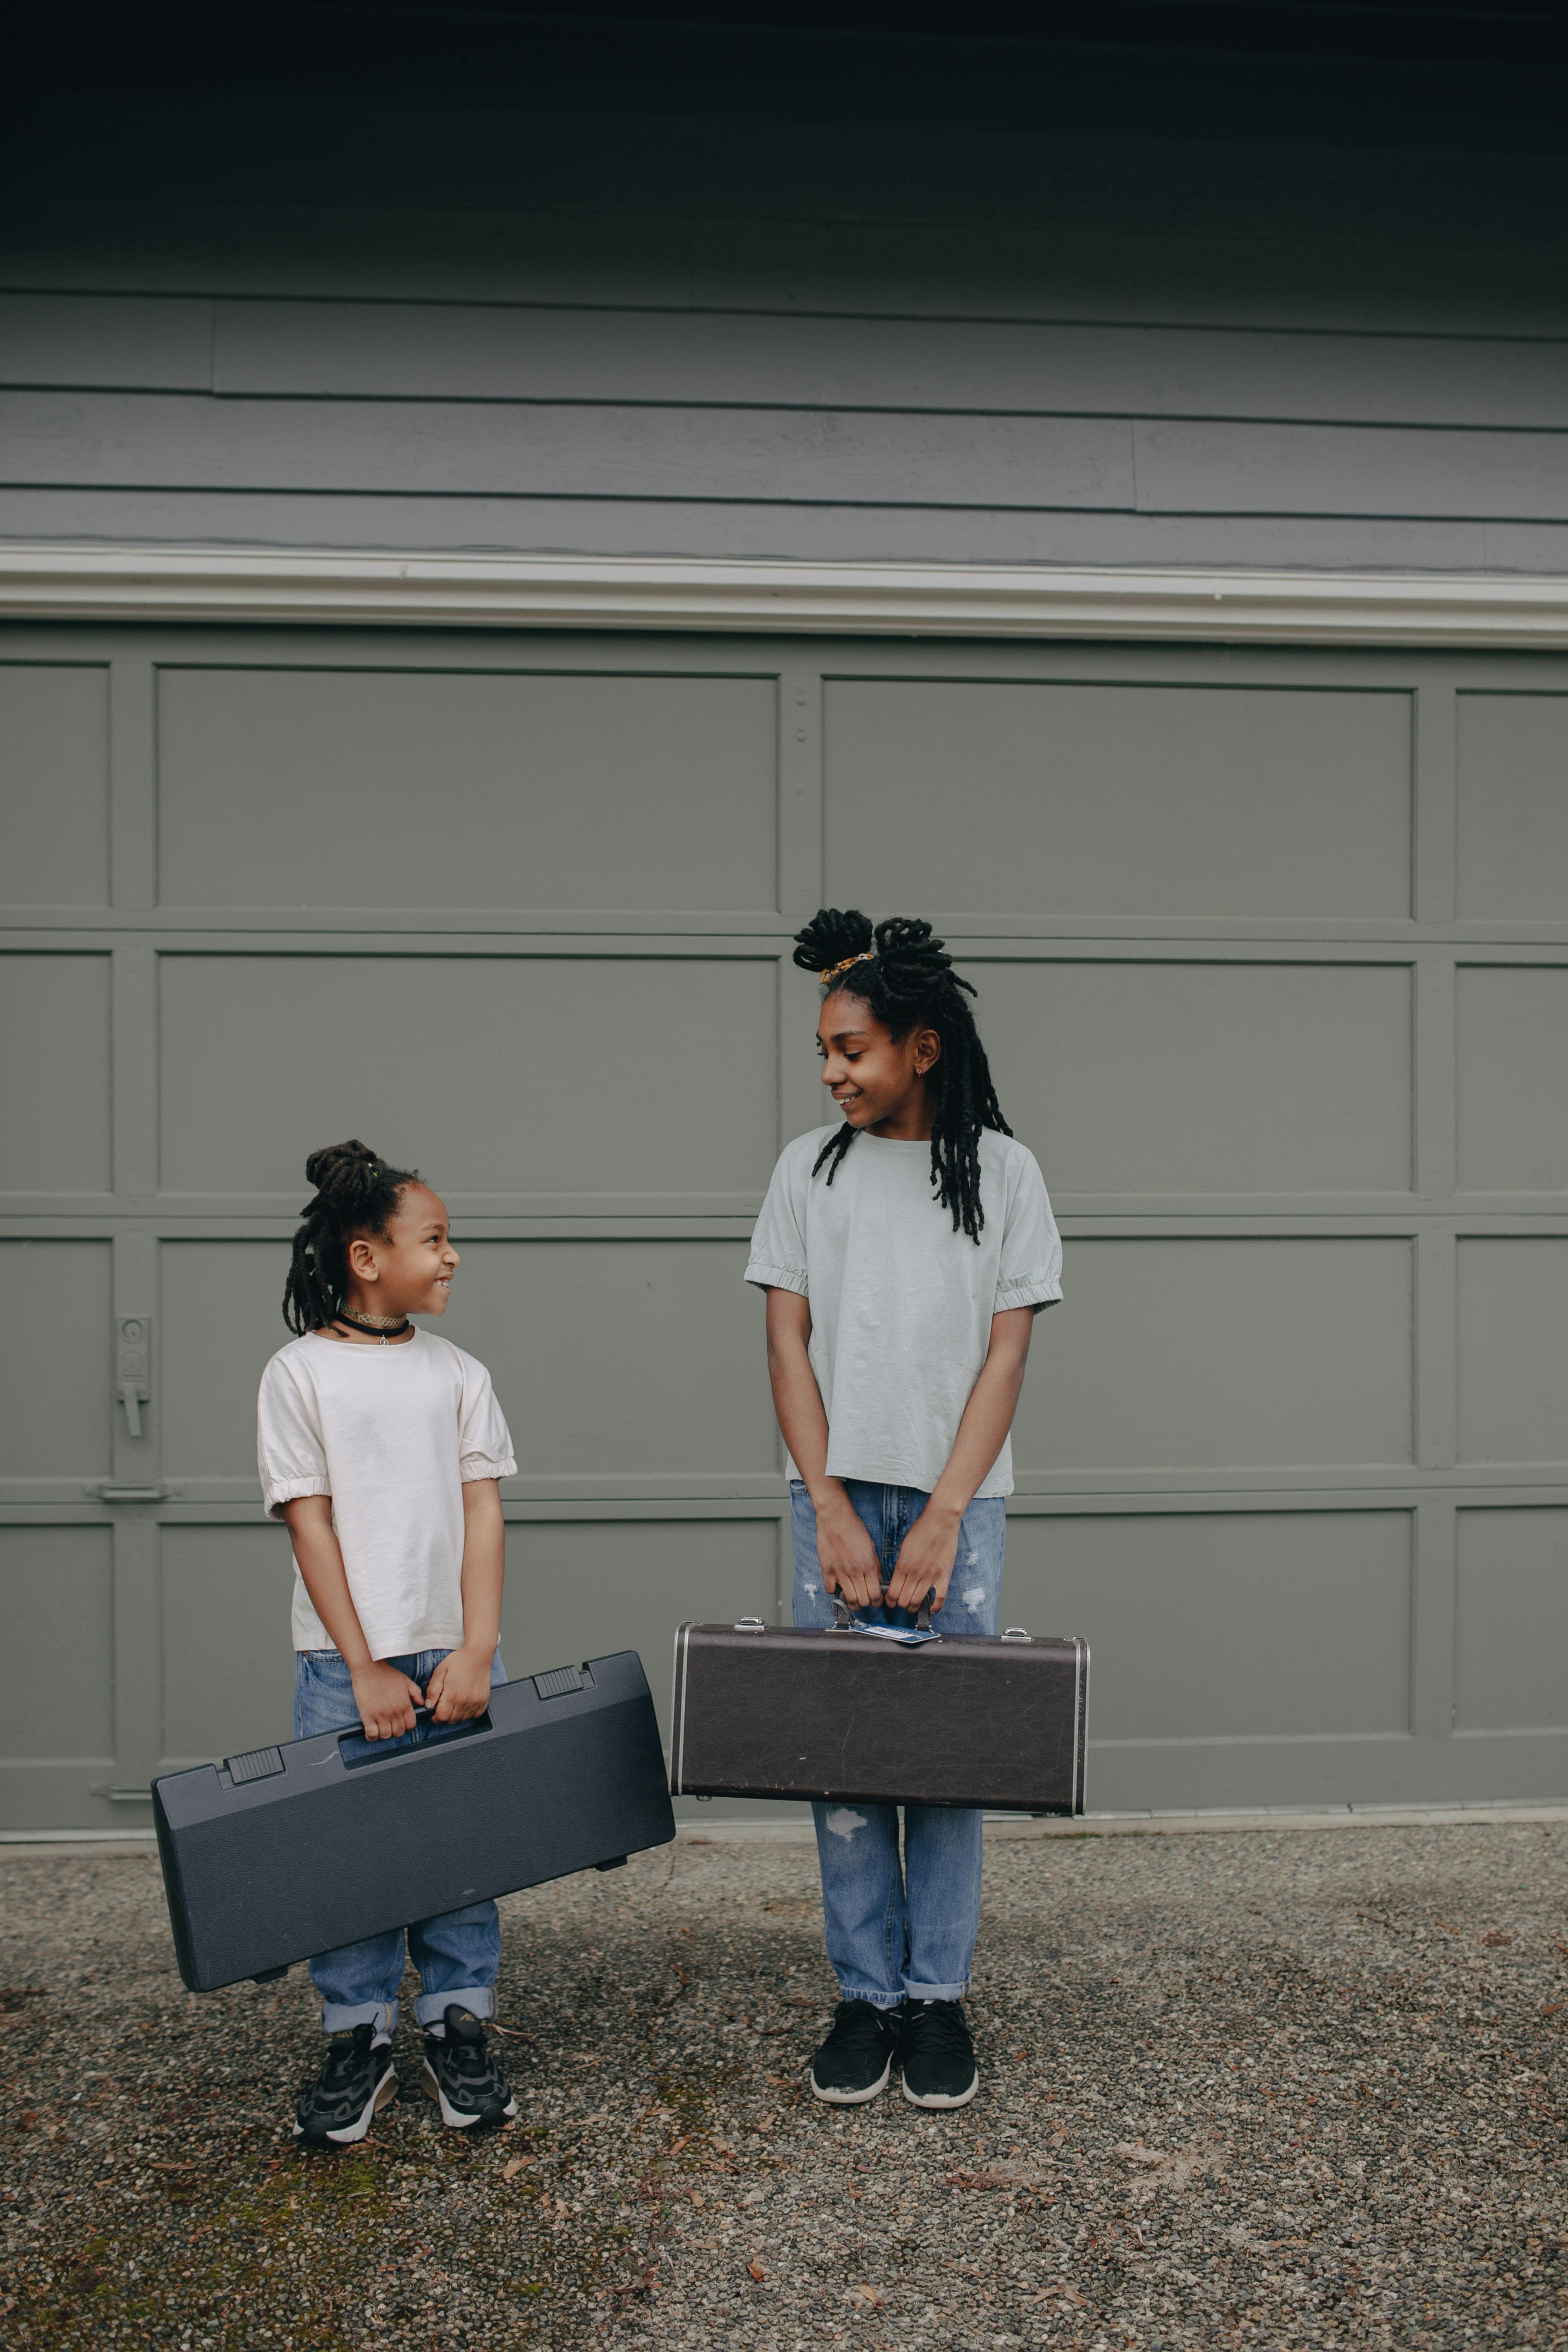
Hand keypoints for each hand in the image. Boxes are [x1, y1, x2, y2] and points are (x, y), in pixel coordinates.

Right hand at [348, 1659, 424, 1741]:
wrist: (369, 1667)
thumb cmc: (386, 1673)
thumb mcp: (406, 1681)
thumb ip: (416, 1693)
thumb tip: (422, 1703)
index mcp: (405, 1704)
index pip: (411, 1725)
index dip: (407, 1727)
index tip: (401, 1725)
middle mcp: (395, 1712)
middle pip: (398, 1733)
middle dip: (395, 1731)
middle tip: (389, 1726)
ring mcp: (381, 1715)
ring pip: (386, 1736)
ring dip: (383, 1734)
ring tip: (379, 1728)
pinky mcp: (367, 1716)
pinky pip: (372, 1735)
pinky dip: (371, 1736)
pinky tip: (370, 1731)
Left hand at [425, 1644, 494, 1723]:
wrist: (478, 1654)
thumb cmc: (459, 1661)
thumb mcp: (440, 1672)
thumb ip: (432, 1690)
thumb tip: (428, 1705)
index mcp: (452, 1695)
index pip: (441, 1717)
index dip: (435, 1717)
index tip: (434, 1713)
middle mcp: (465, 1702)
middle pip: (452, 1720)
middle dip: (445, 1716)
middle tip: (444, 1705)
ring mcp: (476, 1702)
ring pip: (463, 1719)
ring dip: (456, 1715)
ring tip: (454, 1703)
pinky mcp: (484, 1700)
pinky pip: (476, 1715)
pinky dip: (470, 1713)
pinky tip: (465, 1703)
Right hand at [811, 1486, 883, 1611]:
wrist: (835, 1518)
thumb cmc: (854, 1528)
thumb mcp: (872, 1545)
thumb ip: (876, 1565)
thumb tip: (879, 1580)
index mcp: (868, 1565)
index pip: (875, 1594)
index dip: (877, 1601)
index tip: (877, 1601)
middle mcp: (854, 1571)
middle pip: (863, 1600)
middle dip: (866, 1603)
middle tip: (866, 1600)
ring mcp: (839, 1571)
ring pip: (848, 1599)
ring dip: (853, 1603)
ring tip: (854, 1601)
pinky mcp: (827, 1569)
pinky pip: (830, 1589)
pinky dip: (835, 1590)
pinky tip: (838, 1585)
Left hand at [884, 1499, 963, 1614]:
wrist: (940, 1521)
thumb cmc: (921, 1530)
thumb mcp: (904, 1546)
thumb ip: (900, 1564)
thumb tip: (898, 1578)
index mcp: (902, 1566)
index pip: (892, 1593)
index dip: (890, 1601)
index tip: (891, 1602)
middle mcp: (915, 1573)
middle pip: (903, 1600)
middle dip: (900, 1605)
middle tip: (902, 1603)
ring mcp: (930, 1576)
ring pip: (918, 1602)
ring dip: (914, 1608)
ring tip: (914, 1606)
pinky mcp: (944, 1576)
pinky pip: (940, 1598)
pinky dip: (935, 1607)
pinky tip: (932, 1609)